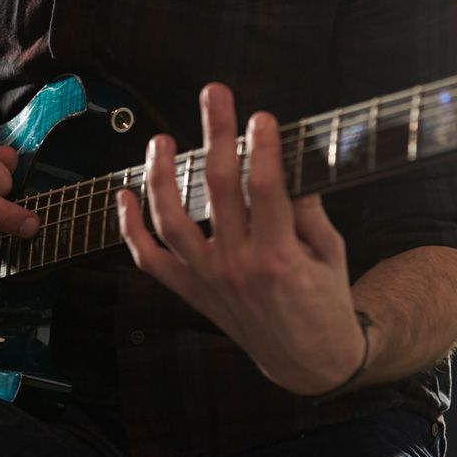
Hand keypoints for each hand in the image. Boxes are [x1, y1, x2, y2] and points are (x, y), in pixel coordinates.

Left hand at [117, 83, 365, 395]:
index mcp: (279, 257)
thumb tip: (289, 165)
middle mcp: (237, 266)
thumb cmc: (324, 302)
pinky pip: (150, 260)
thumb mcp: (331, 254)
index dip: (260, 147)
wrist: (307, 362)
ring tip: (159, 140)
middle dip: (215, 133)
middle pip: (217, 188)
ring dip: (159, 176)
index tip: (260, 116)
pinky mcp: (191, 292)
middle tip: (214, 94)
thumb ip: (309, 210)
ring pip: (171, 221)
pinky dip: (131, 229)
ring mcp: (208, 279)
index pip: (264, 188)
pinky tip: (125, 196)